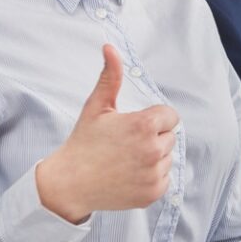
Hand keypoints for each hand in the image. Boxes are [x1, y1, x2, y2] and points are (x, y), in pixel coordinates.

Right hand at [36, 44, 177, 222]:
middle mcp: (153, 151)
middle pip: (170, 137)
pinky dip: (152, 177)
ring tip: (126, 159)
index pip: (171, 116)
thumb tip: (110, 47)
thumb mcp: (96, 107)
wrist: (69, 184)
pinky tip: (129, 175)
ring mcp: (154, 174)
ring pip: (168, 157)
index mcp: (144, 126)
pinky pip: (165, 178)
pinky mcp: (154, 193)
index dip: (154, 119)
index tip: (135, 126)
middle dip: (153, 137)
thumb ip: (110, 77)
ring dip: (153, 157)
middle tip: (126, 144)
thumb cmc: (84, 142)